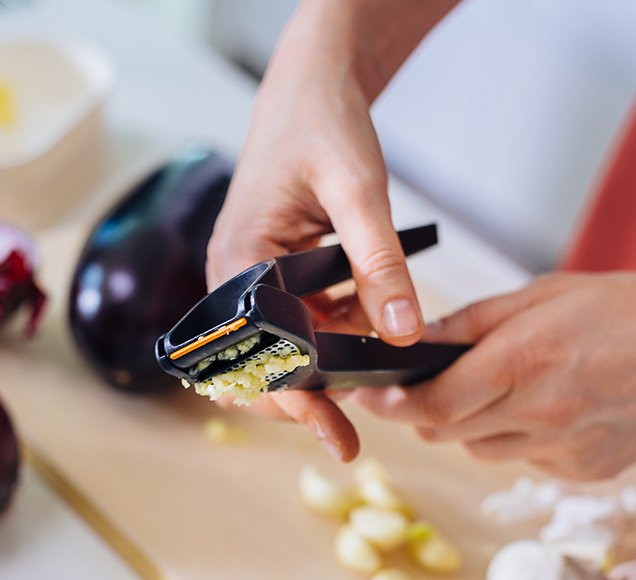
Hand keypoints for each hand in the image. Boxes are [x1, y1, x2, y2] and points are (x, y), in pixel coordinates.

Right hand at [206, 0, 454, 459]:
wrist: (312, 87)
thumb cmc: (321, 124)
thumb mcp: (359, 190)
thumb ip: (380, 262)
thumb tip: (402, 333)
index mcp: (236, 265)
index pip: (257, 355)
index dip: (295, 398)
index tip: (335, 433)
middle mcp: (233, 285)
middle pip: (259, 370)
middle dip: (305, 400)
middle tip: (351, 434)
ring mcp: (253, 288)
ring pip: (282, 357)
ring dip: (322, 374)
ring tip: (367, 382)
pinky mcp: (276, 284)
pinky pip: (301, 331)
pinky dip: (333, 343)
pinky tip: (364, 339)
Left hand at [353, 272, 635, 480]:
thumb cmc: (624, 311)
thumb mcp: (543, 296)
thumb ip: (472, 324)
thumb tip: (416, 340)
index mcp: (524, 362)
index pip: (432, 404)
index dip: (391, 404)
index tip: (367, 394)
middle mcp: (538, 414)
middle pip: (445, 432)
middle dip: (423, 412)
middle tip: (421, 387)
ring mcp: (559, 450)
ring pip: (478, 450)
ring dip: (469, 426)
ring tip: (498, 389)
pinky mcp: (578, 472)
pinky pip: (520, 461)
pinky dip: (514, 439)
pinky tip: (542, 409)